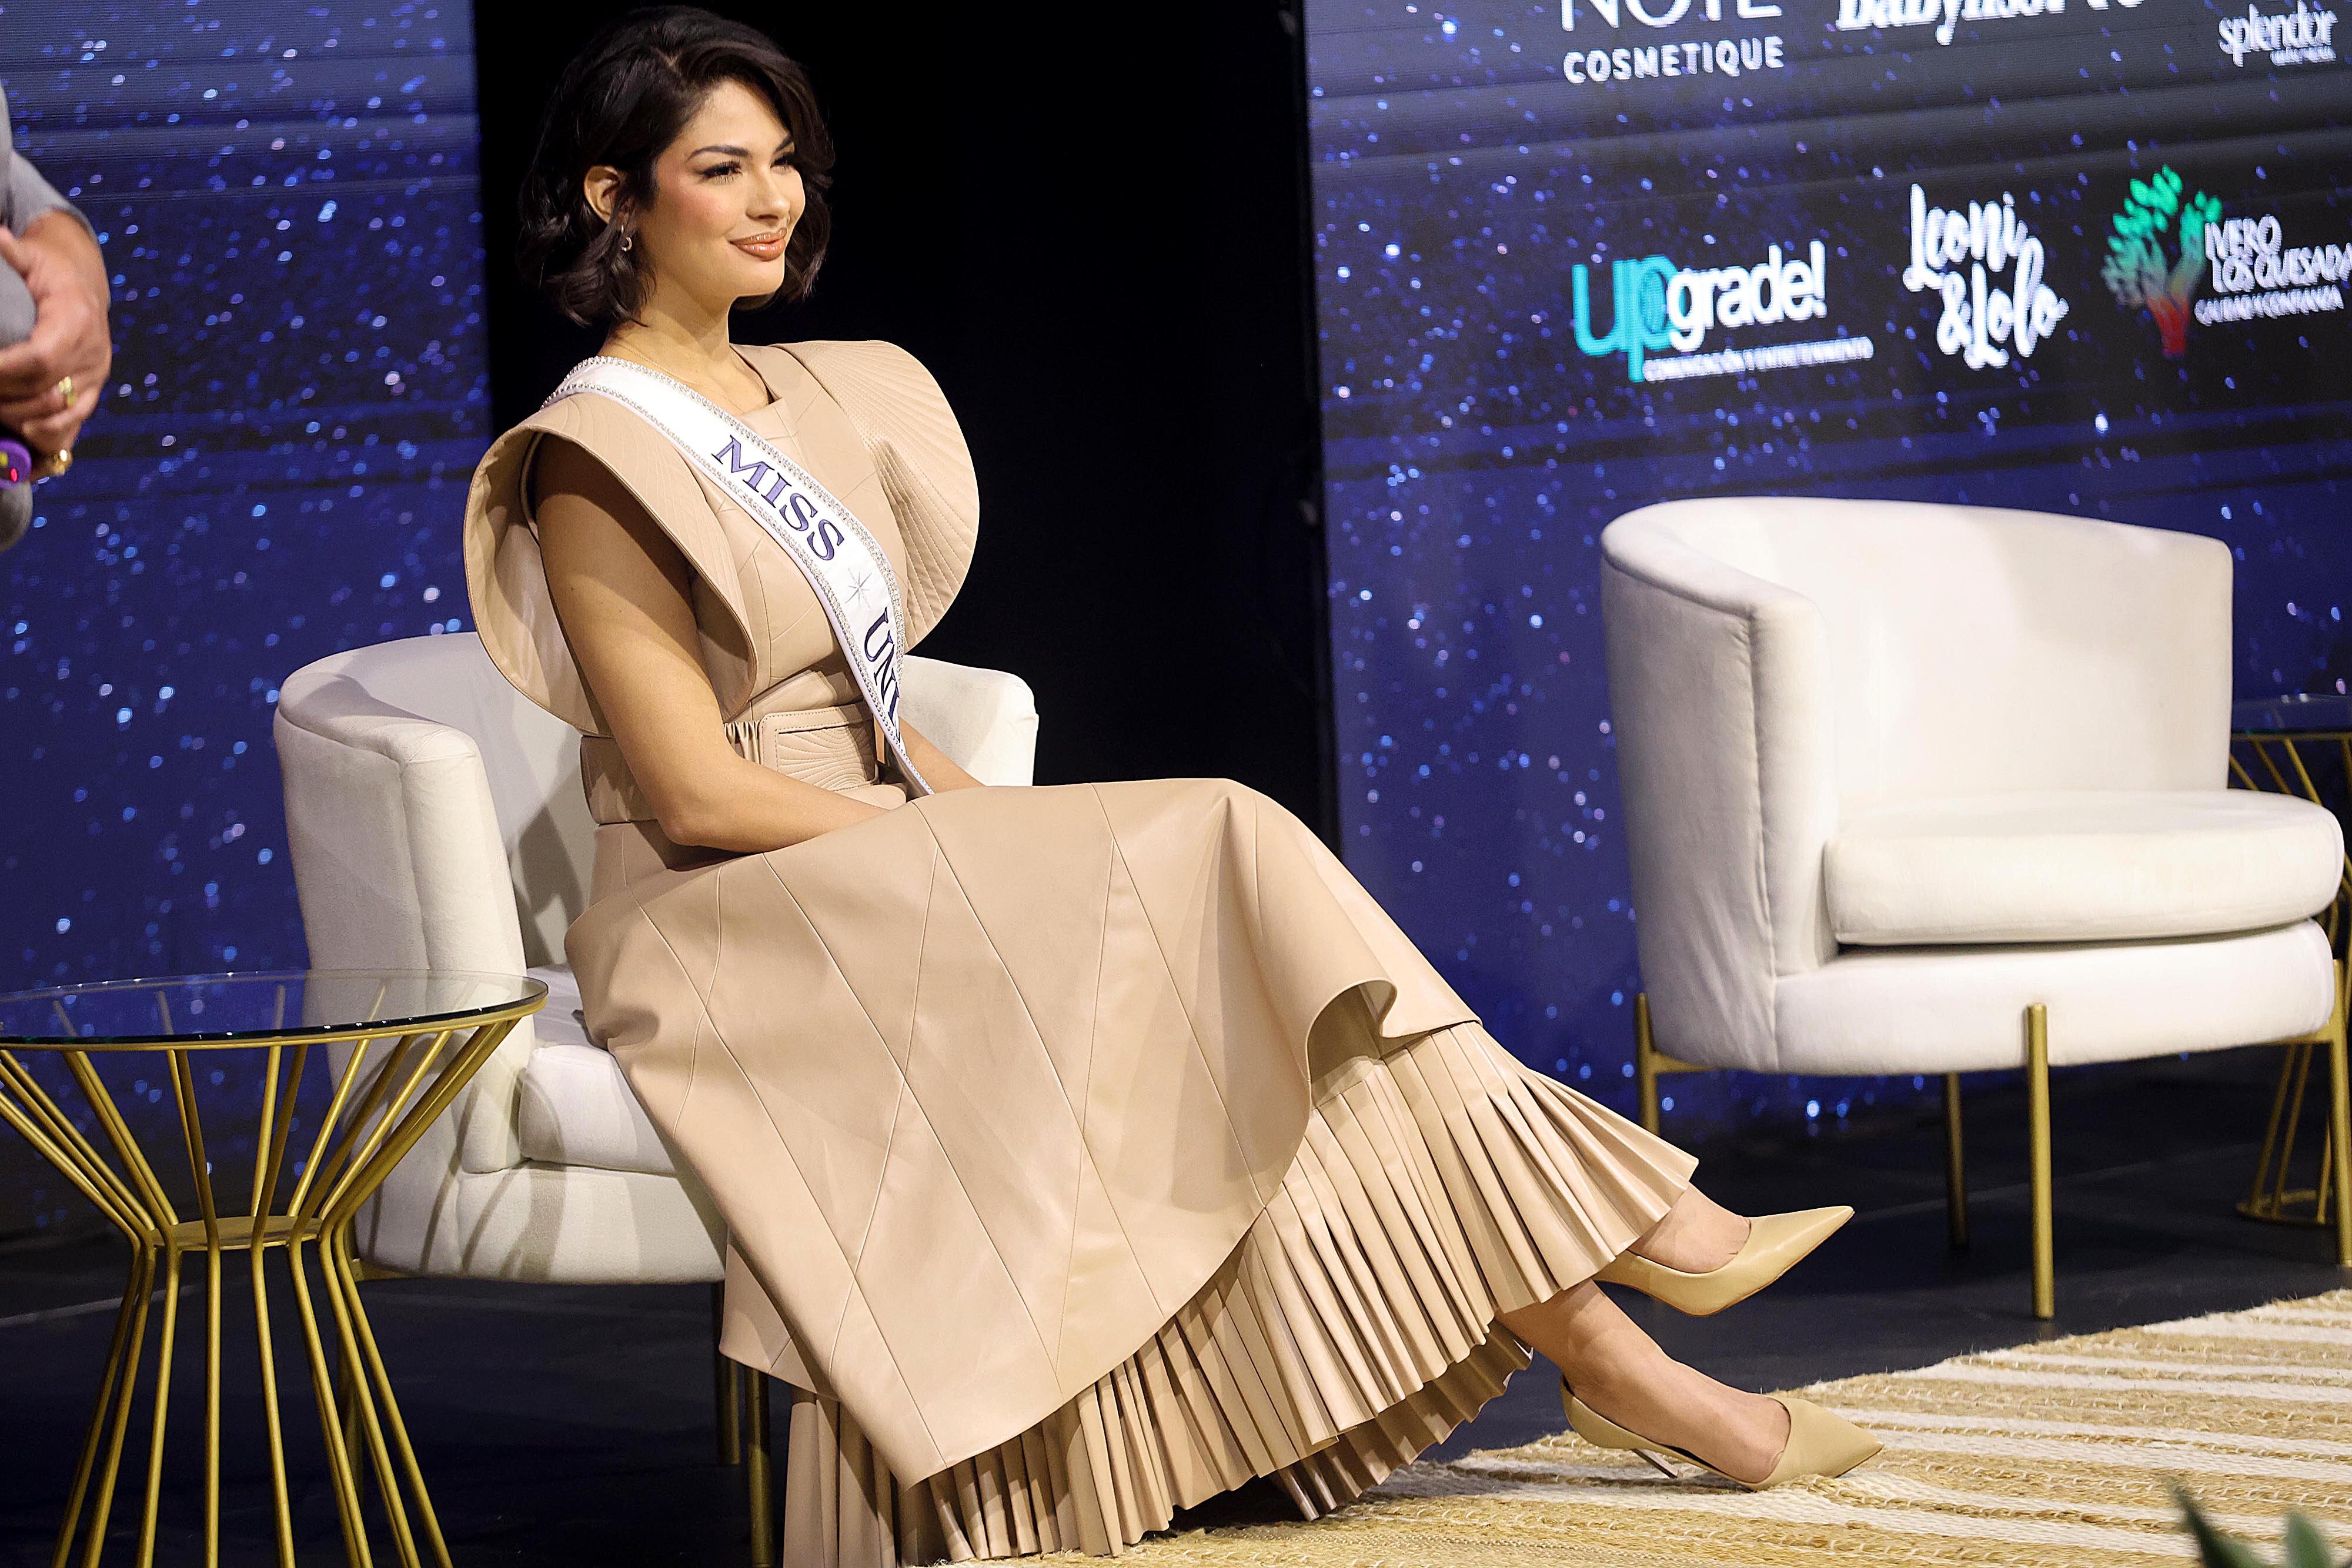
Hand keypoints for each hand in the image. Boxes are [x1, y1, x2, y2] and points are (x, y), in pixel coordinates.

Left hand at [0, 220, 108, 461]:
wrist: (83, 286)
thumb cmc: (47, 270)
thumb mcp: (30, 255)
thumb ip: (11, 251)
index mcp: (78, 322)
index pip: (42, 360)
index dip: (4, 374)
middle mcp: (93, 358)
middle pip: (48, 396)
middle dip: (4, 402)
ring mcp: (94, 383)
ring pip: (59, 421)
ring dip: (17, 424)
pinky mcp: (89, 400)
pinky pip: (68, 435)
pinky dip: (40, 448)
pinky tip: (14, 451)